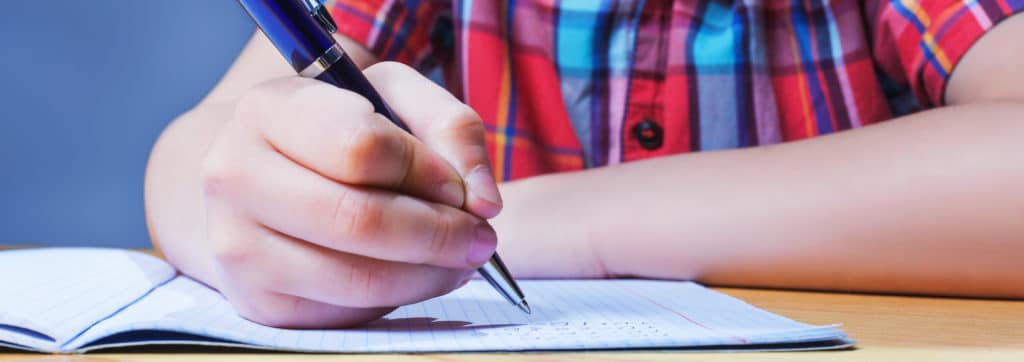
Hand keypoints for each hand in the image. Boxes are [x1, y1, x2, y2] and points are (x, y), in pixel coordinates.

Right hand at [198, 62, 501, 327]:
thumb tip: (483, 200)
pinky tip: (417, 272)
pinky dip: (401, 298)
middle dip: (440, 234)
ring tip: (460, 256)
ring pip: (358, 278)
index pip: (362, 148)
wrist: (264, 174)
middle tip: (481, 236)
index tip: (460, 185)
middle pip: (359, 221)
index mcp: (264, 111)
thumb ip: (450, 125)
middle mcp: (234, 178)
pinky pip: (348, 312)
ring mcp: (237, 246)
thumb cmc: (338, 127)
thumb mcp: (393, 96)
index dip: (429, 171)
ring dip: (430, 274)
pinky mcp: (257, 302)